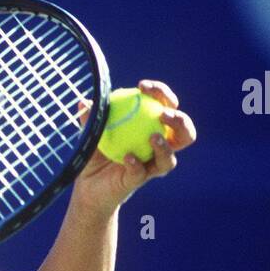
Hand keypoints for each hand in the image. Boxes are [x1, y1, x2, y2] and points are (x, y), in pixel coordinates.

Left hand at [70, 79, 196, 215]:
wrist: (87, 184)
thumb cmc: (95, 152)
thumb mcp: (92, 131)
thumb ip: (92, 117)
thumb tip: (85, 102)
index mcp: (153, 129)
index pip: (167, 106)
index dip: (161, 93)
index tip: (141, 86)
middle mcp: (158, 149)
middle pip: (184, 134)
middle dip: (180, 121)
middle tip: (163, 113)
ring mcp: (150, 167)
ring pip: (169, 160)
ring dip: (165, 147)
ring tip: (153, 138)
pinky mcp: (137, 182)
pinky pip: (141, 173)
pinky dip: (136, 164)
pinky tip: (128, 157)